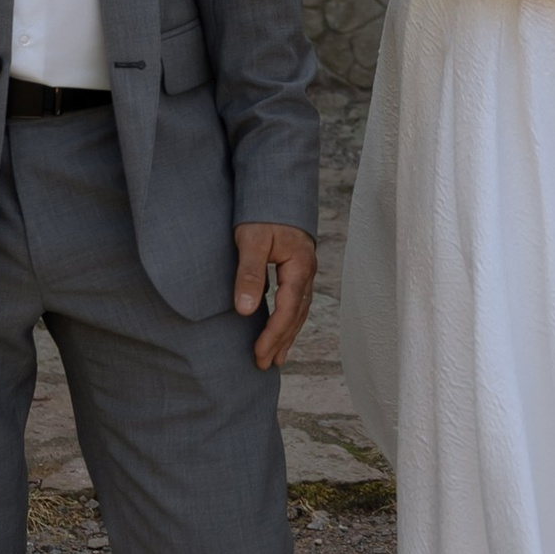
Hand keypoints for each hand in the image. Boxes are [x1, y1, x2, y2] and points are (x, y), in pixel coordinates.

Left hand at [236, 220, 316, 370]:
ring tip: (275, 357)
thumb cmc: (261, 212)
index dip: (274, 335)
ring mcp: (306, 270)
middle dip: (281, 341)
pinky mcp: (299, 268)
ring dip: (287, 335)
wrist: (274, 188)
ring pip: (300, 311)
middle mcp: (307, 271)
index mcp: (299, 266)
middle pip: (297, 315)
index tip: (259, 354)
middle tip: (265, 364)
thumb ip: (249, 274)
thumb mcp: (250, 240)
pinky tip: (280, 330)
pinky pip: (297, 301)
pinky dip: (289, 320)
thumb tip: (247, 311)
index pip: (288, 310)